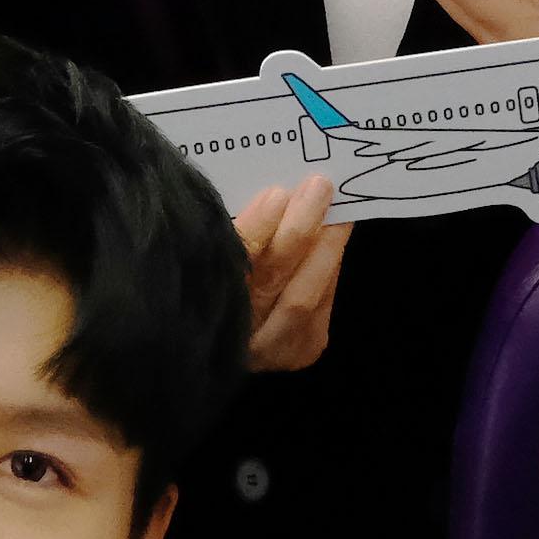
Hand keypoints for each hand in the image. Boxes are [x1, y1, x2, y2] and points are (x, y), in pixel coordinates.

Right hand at [235, 171, 345, 374]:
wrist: (240, 341)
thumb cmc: (222, 281)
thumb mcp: (217, 255)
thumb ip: (235, 233)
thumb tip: (276, 197)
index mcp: (201, 304)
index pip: (230, 264)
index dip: (256, 229)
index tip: (276, 195)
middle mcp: (233, 334)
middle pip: (272, 277)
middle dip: (299, 230)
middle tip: (318, 188)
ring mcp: (270, 349)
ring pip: (303, 294)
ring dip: (324, 247)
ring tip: (336, 210)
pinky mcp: (301, 350)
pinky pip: (322, 301)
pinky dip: (329, 265)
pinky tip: (334, 238)